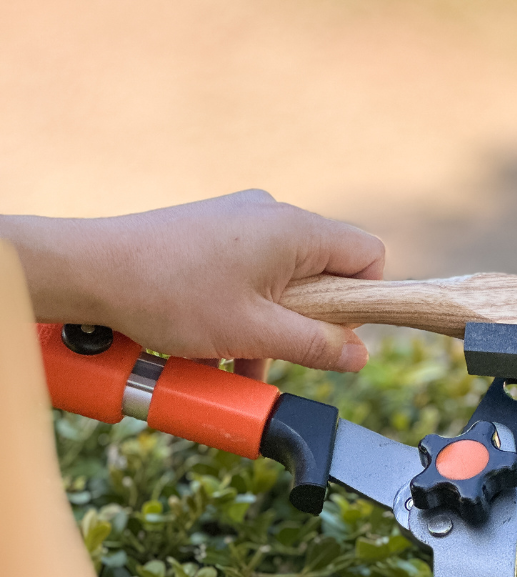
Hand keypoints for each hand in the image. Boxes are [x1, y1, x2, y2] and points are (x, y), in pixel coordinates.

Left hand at [4, 189, 384, 372]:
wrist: (89, 271)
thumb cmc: (170, 296)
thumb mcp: (256, 333)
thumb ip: (317, 346)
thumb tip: (358, 355)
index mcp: (295, 230)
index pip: (367, 256)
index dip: (362, 300)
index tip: (334, 334)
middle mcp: (273, 215)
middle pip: (325, 272)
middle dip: (309, 322)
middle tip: (279, 348)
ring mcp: (241, 220)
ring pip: (284, 281)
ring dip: (272, 327)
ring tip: (237, 361)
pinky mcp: (214, 233)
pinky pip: (251, 276)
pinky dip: (244, 313)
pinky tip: (217, 350)